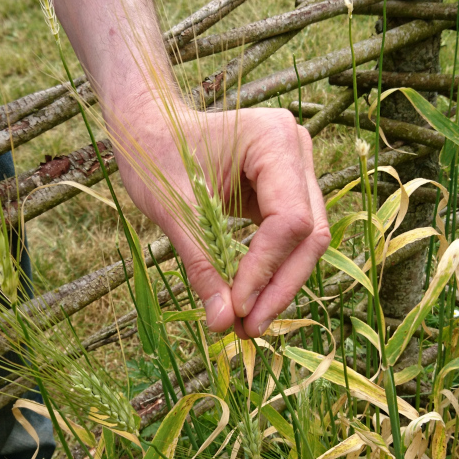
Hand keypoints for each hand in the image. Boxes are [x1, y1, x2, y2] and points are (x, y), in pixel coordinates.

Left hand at [113, 98, 329, 338]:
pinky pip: (288, 240)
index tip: (236, 308)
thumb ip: (202, 263)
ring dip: (278, 286)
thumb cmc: (155, 154)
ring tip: (244, 324)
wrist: (149, 128)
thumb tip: (223, 322)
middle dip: (279, 287)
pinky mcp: (284, 192)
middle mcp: (297, 151)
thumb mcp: (174, 209)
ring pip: (305, 243)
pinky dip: (268, 272)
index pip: (290, 219)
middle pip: (309, 234)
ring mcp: (295, 171)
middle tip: (247, 329)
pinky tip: (246, 302)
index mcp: (274, 139)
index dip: (265, 269)